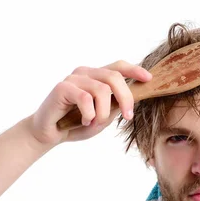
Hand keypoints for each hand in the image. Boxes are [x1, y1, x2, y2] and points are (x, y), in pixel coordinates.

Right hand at [29, 60, 151, 145]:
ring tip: (94, 122)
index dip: (135, 70)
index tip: (148, 79)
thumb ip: (116, 105)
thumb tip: (137, 96)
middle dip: (126, 98)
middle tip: (128, 117)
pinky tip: (83, 121)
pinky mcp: (62, 87)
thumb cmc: (76, 123)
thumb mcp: (103, 116)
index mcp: (96, 77)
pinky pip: (85, 99)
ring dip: (103, 113)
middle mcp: (85, 73)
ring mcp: (73, 79)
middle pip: (114, 77)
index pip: (118, 66)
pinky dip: (89, 114)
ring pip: (102, 90)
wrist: (50, 134)